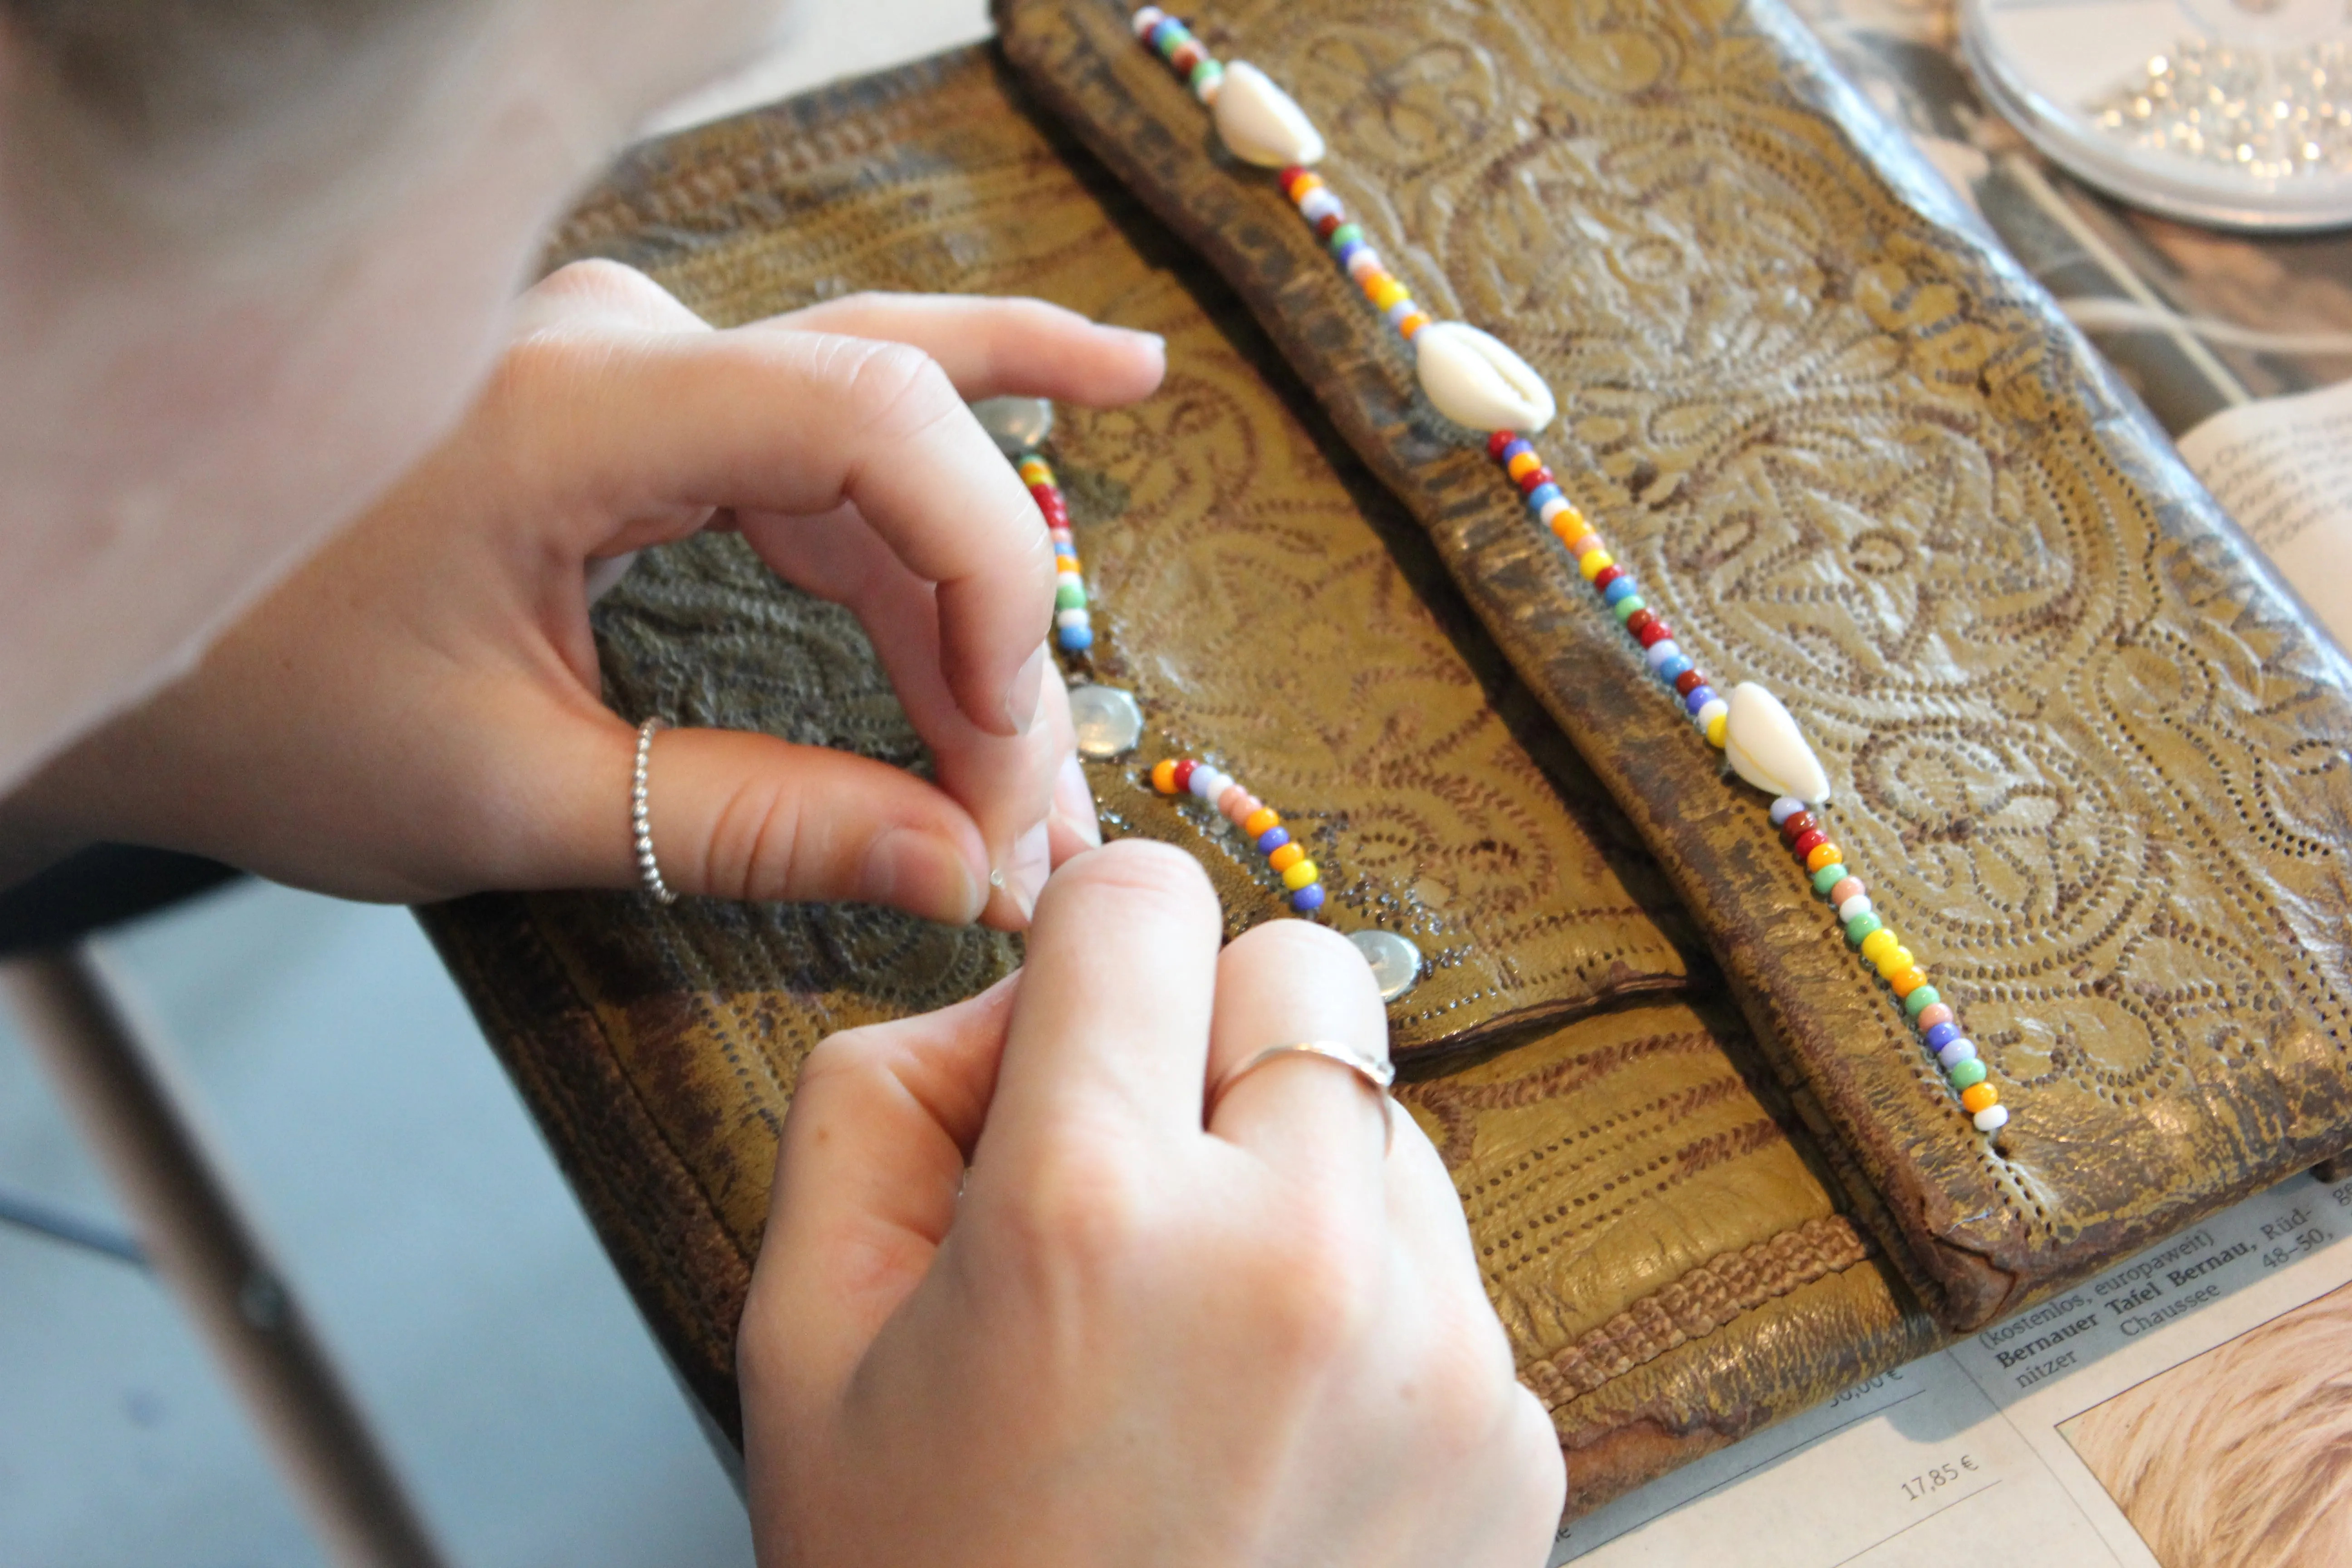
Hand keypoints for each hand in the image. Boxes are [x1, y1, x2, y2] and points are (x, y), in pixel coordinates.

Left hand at [0, 262, 1163, 919]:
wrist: (117, 645)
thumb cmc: (262, 704)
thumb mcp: (512, 799)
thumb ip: (755, 825)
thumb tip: (957, 874)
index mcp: (580, 402)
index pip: (869, 420)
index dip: (984, 570)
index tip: (1008, 747)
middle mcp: (628, 346)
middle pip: (900, 434)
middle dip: (994, 630)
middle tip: (1042, 812)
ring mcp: (638, 367)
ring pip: (877, 455)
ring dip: (965, 609)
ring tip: (1043, 756)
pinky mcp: (639, 413)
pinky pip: (820, 462)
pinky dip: (910, 554)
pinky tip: (1046, 477)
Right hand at [740, 841, 1564, 1566]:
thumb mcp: (804, 1331)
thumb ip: (886, 1093)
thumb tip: (1023, 995)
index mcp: (1093, 1213)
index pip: (1142, 898)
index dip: (1087, 940)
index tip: (1070, 1016)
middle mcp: (1295, 1258)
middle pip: (1301, 968)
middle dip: (1208, 1031)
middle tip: (1134, 1165)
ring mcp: (1437, 1352)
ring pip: (1382, 1116)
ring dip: (1292, 1170)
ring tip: (1201, 1332)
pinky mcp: (1515, 1436)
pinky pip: (1443, 1265)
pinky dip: (1365, 1297)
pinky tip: (1274, 1422)